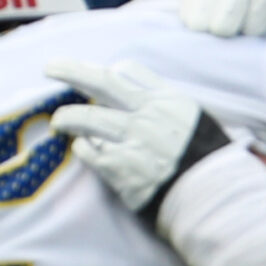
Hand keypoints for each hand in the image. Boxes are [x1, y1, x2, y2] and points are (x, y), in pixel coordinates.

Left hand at [48, 60, 265, 265]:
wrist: (215, 198)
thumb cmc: (211, 163)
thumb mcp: (200, 123)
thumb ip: (172, 111)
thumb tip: (153, 105)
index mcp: (168, 100)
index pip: (130, 71)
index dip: (111, 71)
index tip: (102, 75)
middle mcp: (146, 114)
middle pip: (100, 83)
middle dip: (71, 70)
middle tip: (50, 67)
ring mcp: (131, 140)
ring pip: (86, 118)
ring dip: (68, 117)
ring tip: (59, 121)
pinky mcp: (119, 169)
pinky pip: (90, 153)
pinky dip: (83, 149)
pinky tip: (83, 150)